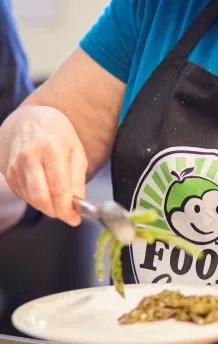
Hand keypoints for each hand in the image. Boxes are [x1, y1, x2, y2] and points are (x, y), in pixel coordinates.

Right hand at [0, 105, 87, 225]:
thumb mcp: (77, 153)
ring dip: (48, 206)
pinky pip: (24, 195)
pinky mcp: (8, 172)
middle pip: (41, 198)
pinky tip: (46, 190)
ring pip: (31, 199)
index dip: (67, 209)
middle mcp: (30, 157)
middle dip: (56, 212)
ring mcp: (15, 165)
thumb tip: (78, 205)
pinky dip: (37, 200)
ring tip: (59, 199)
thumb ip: (78, 181)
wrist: (31, 121)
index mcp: (52, 149)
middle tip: (68, 214)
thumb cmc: (58, 136)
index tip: (75, 218)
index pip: (58, 189)